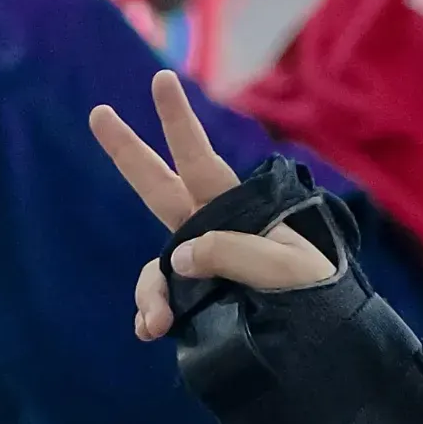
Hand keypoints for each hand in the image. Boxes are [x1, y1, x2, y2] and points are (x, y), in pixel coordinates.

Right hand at [94, 69, 336, 340]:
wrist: (323, 344)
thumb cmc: (315, 295)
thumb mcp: (286, 265)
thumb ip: (232, 251)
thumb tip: (177, 258)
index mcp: (238, 212)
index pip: (200, 159)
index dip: (179, 122)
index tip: (161, 80)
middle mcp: (212, 235)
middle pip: (158, 187)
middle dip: (128, 151)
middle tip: (99, 112)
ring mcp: (199, 270)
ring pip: (154, 266)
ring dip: (149, 291)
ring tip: (155, 321)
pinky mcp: (194, 304)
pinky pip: (160, 302)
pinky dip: (151, 314)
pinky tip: (152, 330)